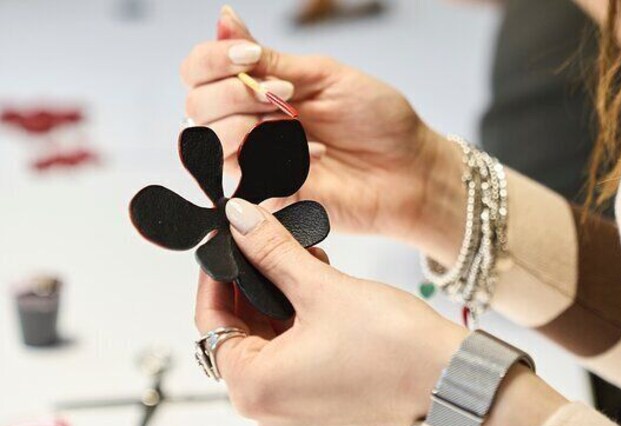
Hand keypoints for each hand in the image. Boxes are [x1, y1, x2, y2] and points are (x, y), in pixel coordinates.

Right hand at [180, 6, 463, 248]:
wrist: (412, 170)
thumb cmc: (377, 121)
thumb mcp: (324, 75)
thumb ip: (271, 59)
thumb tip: (224, 19)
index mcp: (257, 90)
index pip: (198, 71)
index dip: (212, 60)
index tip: (251, 58)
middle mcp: (249, 126)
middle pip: (196, 107)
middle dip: (234, 94)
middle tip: (283, 96)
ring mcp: (258, 164)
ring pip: (209, 145)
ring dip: (246, 126)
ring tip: (293, 125)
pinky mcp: (272, 199)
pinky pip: (243, 182)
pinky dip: (271, 163)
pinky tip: (312, 158)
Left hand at [195, 198, 467, 425]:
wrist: (454, 385)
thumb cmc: (396, 349)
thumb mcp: (324, 289)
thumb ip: (273, 252)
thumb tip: (240, 221)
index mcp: (255, 390)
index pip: (210, 324)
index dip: (217, 276)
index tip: (228, 241)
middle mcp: (268, 414)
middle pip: (239, 337)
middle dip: (253, 287)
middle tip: (269, 244)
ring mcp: (296, 418)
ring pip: (268, 349)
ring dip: (278, 305)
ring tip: (302, 262)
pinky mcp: (322, 413)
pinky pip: (294, 365)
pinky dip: (298, 330)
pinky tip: (318, 293)